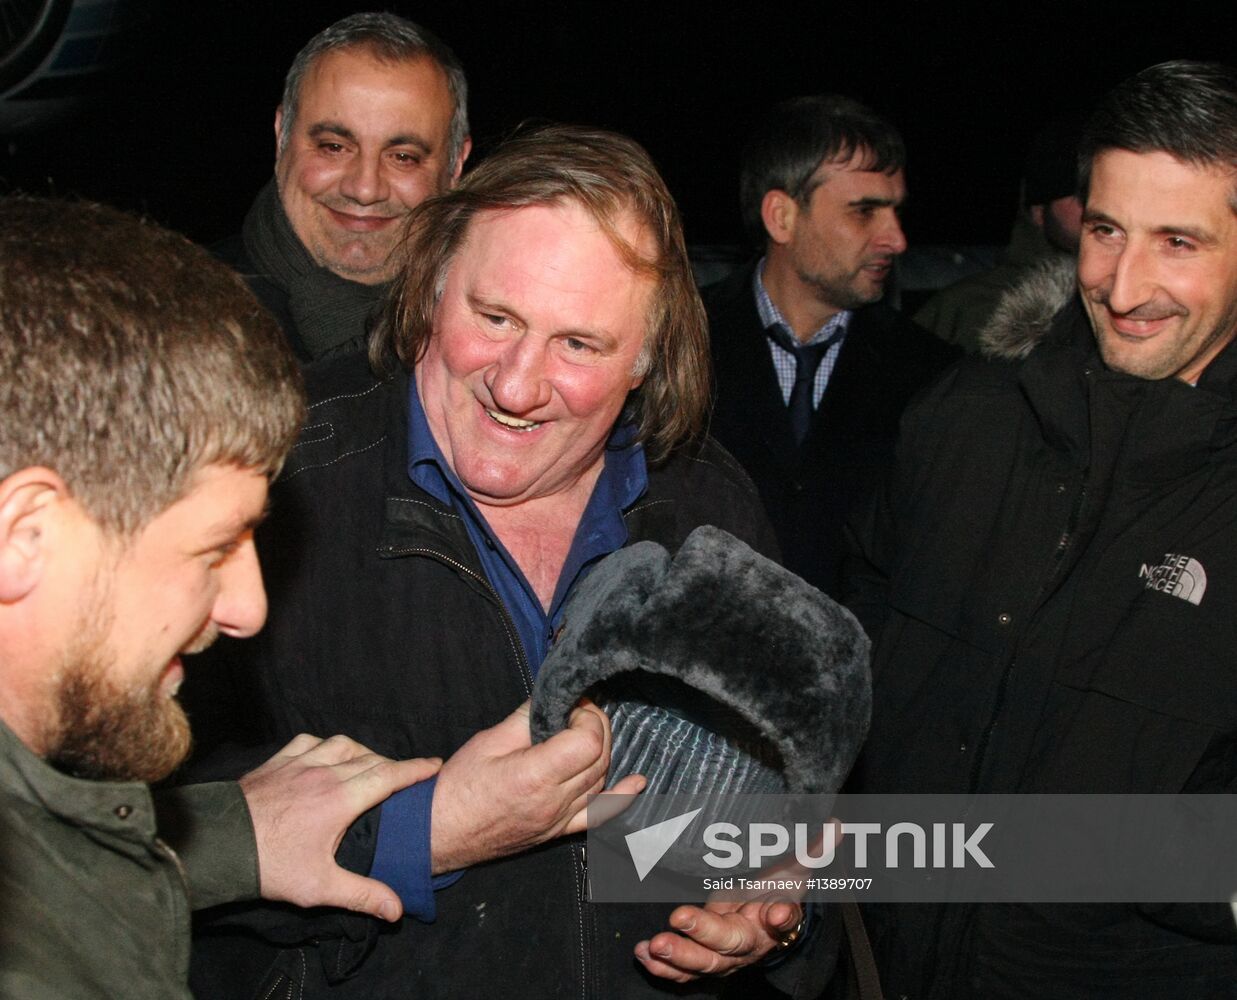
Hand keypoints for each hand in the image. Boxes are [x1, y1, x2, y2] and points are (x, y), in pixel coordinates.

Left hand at [240, 733, 440, 921]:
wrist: (217, 845)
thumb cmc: (270, 866)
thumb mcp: (319, 886)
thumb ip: (362, 894)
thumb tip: (397, 909)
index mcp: (341, 799)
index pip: (390, 775)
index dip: (416, 769)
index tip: (435, 765)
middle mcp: (324, 772)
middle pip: (371, 759)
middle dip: (393, 765)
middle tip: (403, 778)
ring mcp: (298, 763)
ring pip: (342, 744)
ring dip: (361, 752)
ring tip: (368, 765)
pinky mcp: (276, 761)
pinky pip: (309, 741)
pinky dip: (325, 744)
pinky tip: (325, 755)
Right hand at [430, 700, 644, 873]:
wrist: (440, 833)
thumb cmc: (458, 787)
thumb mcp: (488, 741)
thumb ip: (526, 718)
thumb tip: (552, 694)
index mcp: (534, 776)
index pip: (587, 742)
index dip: (587, 716)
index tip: (572, 705)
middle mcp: (552, 802)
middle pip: (599, 758)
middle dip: (597, 727)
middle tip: (578, 711)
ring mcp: (558, 820)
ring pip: (601, 780)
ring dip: (602, 751)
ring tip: (585, 731)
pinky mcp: (558, 832)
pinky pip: (599, 817)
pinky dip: (621, 798)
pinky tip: (636, 783)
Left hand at [634, 818, 839, 981]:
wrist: (762, 915)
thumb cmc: (778, 886)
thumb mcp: (795, 865)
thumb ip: (812, 847)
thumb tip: (837, 823)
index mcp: (777, 920)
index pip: (785, 918)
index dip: (783, 916)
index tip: (778, 911)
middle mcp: (750, 942)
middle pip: (731, 944)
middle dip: (705, 934)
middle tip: (680, 917)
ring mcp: (723, 953)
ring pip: (702, 962)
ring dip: (679, 955)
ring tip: (656, 943)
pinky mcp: (702, 956)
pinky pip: (682, 969)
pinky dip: (662, 965)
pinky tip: (643, 952)